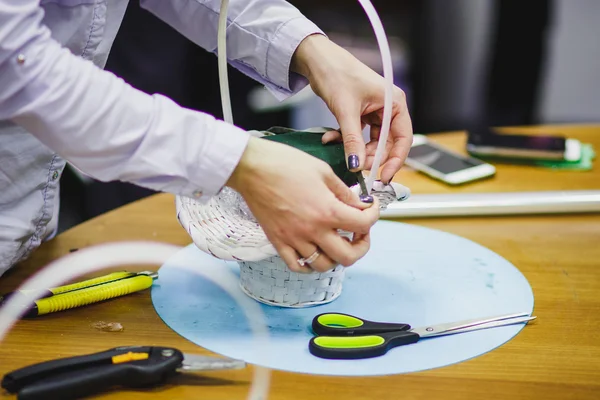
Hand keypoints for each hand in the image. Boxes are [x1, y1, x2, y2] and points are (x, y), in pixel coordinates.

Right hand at [226, 136, 378, 272]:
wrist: (251, 168)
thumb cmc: (284, 163)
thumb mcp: (323, 170)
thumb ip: (343, 192)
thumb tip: (358, 204)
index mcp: (327, 210)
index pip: (363, 225)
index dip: (374, 216)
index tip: (370, 209)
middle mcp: (313, 231)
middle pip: (348, 257)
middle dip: (361, 246)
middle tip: (360, 233)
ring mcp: (294, 240)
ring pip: (323, 265)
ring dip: (336, 256)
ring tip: (336, 241)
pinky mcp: (278, 242)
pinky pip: (297, 266)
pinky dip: (309, 264)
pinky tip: (313, 251)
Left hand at [292, 34, 412, 183]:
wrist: (318, 60)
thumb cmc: (336, 74)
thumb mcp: (345, 111)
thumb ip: (352, 140)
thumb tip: (356, 164)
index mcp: (394, 103)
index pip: (403, 139)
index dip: (395, 160)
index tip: (383, 176)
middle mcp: (388, 108)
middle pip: (387, 143)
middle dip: (371, 156)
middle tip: (356, 165)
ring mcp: (375, 111)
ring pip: (371, 142)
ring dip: (356, 149)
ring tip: (339, 148)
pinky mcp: (361, 114)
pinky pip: (358, 135)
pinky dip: (347, 140)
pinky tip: (331, 138)